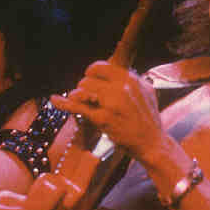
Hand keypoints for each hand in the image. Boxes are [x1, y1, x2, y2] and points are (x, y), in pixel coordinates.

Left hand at [51, 61, 166, 165]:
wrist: (152, 143)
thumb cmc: (148, 119)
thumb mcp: (146, 91)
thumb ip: (131, 78)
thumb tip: (115, 67)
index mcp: (131, 79)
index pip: (101, 66)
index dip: (91, 72)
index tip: (90, 78)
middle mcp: (121, 88)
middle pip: (88, 79)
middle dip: (84, 87)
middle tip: (88, 97)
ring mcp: (111, 103)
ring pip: (81, 91)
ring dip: (77, 96)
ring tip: (81, 103)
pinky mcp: (103, 119)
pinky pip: (78, 107)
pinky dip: (64, 103)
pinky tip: (56, 100)